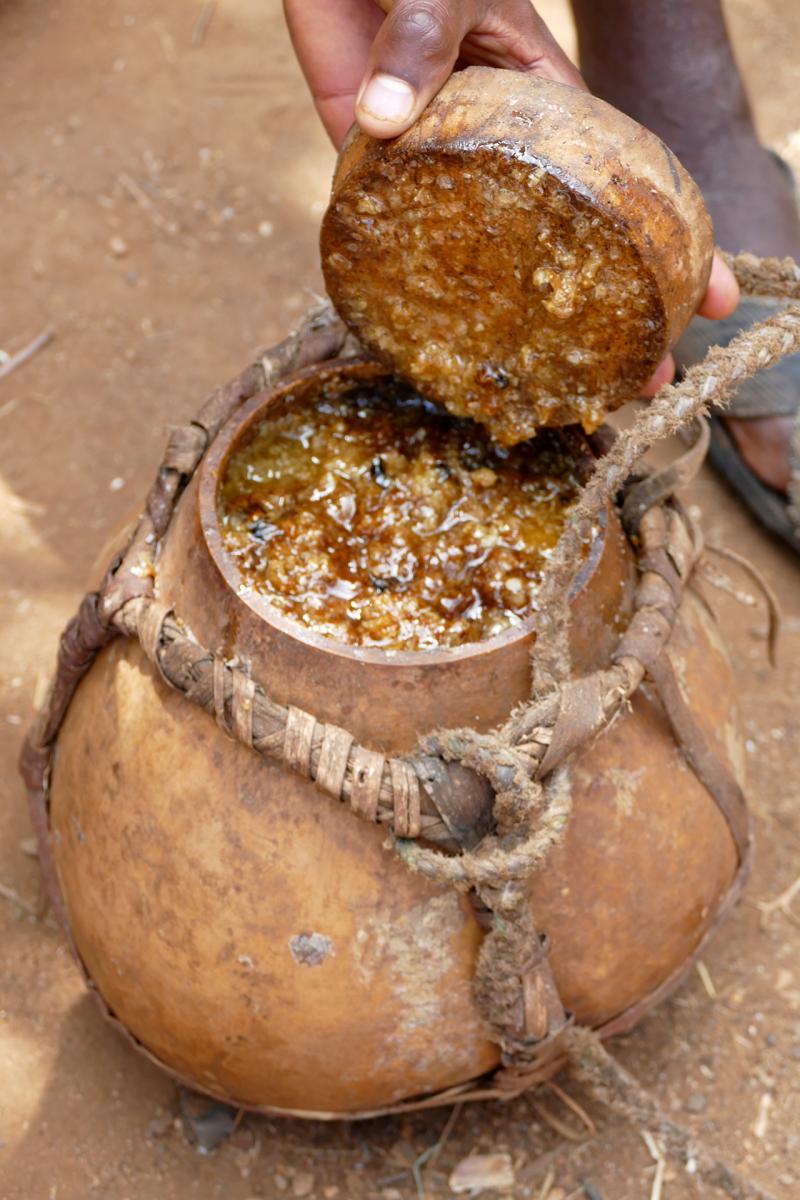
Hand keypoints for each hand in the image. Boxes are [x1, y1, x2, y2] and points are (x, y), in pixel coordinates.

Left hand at [284, 0, 739, 385]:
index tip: (710, 300)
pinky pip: (400, 253)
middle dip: (611, 312)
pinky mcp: (375, 183)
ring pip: (492, 268)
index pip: (623, 186)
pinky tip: (440, 353)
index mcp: (544, 113)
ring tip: (555, 390)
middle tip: (644, 380)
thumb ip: (423, 42)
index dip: (672, 241)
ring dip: (522, 327)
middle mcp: (501, 159)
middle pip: (566, 247)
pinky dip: (419, 303)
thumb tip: (383, 119)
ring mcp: (442, 179)